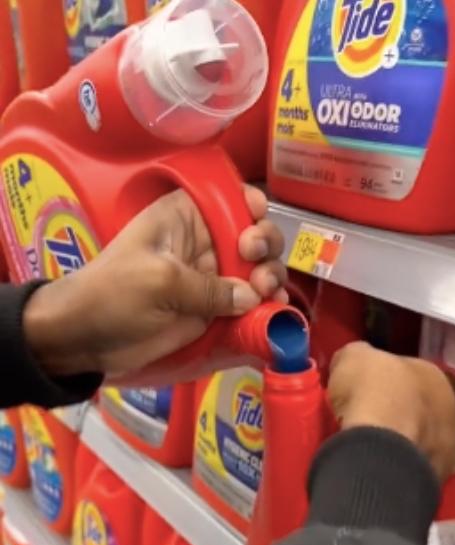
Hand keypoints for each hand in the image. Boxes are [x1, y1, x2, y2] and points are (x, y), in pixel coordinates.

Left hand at [24, 186, 286, 378]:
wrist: (84, 339)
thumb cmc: (111, 295)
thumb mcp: (158, 281)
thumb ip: (209, 288)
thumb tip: (252, 298)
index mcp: (185, 216)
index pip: (232, 197)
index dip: (251, 209)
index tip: (249, 236)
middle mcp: (205, 240)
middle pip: (257, 232)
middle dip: (265, 249)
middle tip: (255, 271)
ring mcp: (214, 274)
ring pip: (261, 267)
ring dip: (271, 278)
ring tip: (264, 296)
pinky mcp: (217, 306)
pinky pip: (254, 300)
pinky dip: (268, 305)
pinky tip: (273, 310)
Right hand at [326, 342, 454, 482]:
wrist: (380, 448)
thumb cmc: (374, 393)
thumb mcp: (356, 358)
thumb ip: (363, 358)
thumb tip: (357, 362)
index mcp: (448, 381)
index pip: (424, 377)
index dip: (398, 382)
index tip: (375, 389)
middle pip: (429, 412)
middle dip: (406, 414)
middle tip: (376, 419)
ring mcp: (454, 452)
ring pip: (426, 444)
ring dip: (407, 444)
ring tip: (377, 447)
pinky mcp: (439, 481)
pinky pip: (416, 470)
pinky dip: (401, 469)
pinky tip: (381, 467)